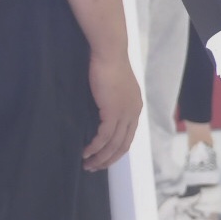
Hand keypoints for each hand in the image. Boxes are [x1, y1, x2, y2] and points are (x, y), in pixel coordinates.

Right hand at [79, 46, 142, 172]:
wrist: (109, 52)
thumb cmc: (106, 64)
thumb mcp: (111, 86)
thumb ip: (109, 100)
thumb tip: (98, 111)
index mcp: (134, 107)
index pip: (128, 136)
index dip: (116, 150)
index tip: (103, 158)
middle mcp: (133, 113)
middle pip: (123, 145)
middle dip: (108, 159)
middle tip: (94, 167)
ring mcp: (125, 113)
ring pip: (114, 144)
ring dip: (100, 157)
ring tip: (87, 164)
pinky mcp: (113, 112)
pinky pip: (104, 137)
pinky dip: (95, 147)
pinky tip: (86, 152)